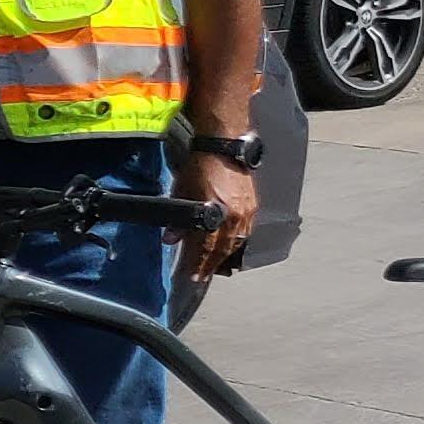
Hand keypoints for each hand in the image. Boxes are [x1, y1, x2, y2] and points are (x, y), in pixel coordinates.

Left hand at [175, 144, 259, 287]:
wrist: (223, 147)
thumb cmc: (200, 166)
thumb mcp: (182, 192)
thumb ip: (178, 218)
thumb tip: (170, 239)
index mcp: (217, 214)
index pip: (206, 248)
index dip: (199, 264)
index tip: (193, 276)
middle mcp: (236, 217)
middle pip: (224, 250)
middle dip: (212, 265)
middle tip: (202, 276)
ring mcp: (247, 212)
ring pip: (237, 243)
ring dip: (225, 256)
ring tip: (215, 265)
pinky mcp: (252, 206)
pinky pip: (245, 232)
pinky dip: (236, 242)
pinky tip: (229, 246)